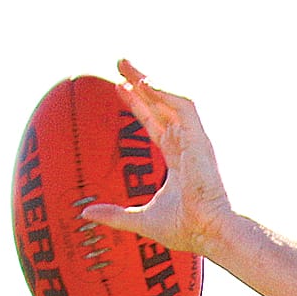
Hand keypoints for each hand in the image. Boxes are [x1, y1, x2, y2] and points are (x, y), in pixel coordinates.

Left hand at [81, 59, 235, 257]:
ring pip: (171, 100)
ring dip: (149, 81)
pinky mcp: (200, 140)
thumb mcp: (141, 219)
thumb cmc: (186, 229)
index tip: (120, 88)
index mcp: (178, 162)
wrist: (210, 232)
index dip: (138, 106)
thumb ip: (115, 214)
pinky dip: (166, 92)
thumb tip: (86, 214)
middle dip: (141, 83)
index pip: (156, 125)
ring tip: (125, 65)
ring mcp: (195, 142)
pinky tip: (146, 84)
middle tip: (119, 63)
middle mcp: (187, 147)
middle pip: (161, 106)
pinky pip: (184, 106)